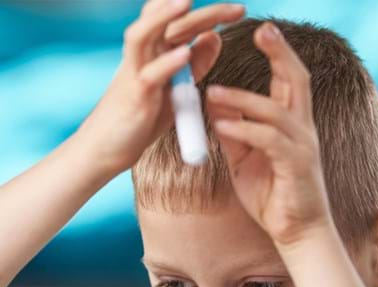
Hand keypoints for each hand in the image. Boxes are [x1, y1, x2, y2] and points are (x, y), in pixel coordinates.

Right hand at [78, 0, 244, 174]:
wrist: (106, 149)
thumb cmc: (140, 119)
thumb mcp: (175, 90)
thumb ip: (195, 66)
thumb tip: (215, 37)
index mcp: (154, 53)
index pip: (179, 21)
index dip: (209, 14)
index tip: (238, 11)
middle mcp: (142, 57)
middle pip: (167, 21)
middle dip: (203, 12)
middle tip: (238, 9)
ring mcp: (134, 74)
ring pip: (145, 36)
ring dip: (166, 17)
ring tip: (188, 2)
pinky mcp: (134, 97)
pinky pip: (149, 76)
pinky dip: (167, 64)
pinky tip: (185, 54)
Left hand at [206, 22, 333, 248]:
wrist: (295, 231)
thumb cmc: (272, 195)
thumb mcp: (245, 160)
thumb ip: (234, 132)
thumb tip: (215, 105)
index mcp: (292, 126)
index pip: (289, 81)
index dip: (278, 54)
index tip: (261, 32)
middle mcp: (303, 130)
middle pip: (297, 81)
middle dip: (280, 53)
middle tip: (262, 29)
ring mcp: (303, 147)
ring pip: (276, 110)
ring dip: (243, 98)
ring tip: (212, 91)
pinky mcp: (297, 166)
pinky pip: (268, 141)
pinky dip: (244, 130)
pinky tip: (222, 125)